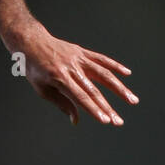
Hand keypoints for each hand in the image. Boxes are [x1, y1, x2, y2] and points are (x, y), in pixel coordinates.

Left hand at [23, 31, 137, 125]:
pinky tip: (127, 74)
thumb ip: (61, 103)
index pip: (80, 97)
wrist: (32, 42)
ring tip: (133, 100)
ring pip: (104, 74)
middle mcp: (72, 68)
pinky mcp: (82, 52)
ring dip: (120, 88)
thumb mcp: (43, 89)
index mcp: (60, 78)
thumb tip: (76, 120)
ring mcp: (79, 58)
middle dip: (108, 107)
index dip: (94, 110)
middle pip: (94, 90)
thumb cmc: (35, 69)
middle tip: (119, 122)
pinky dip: (115, 66)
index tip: (106, 121)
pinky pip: (101, 59)